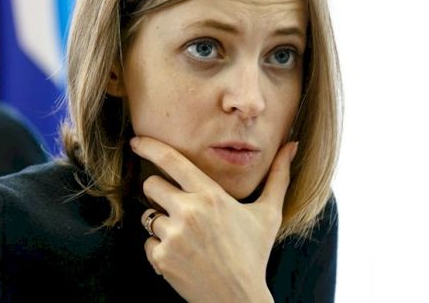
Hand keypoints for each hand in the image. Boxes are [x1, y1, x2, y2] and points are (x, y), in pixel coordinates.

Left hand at [130, 136, 297, 302]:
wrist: (238, 299)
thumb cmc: (254, 254)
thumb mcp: (270, 213)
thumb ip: (278, 176)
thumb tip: (292, 145)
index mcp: (211, 196)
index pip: (172, 161)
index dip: (150, 146)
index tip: (136, 141)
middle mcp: (189, 212)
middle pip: (150, 184)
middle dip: (158, 191)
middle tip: (177, 206)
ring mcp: (173, 236)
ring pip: (148, 215)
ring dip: (162, 223)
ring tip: (187, 238)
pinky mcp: (161, 257)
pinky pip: (147, 241)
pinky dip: (160, 247)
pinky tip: (182, 256)